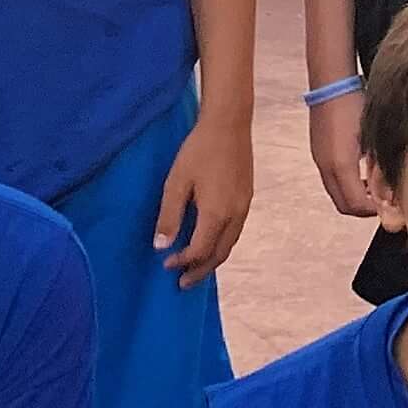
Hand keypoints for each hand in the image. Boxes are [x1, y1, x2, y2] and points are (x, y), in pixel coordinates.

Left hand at [155, 112, 254, 285]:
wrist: (229, 124)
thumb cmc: (198, 150)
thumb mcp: (176, 182)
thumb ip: (169, 216)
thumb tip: (160, 247)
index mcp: (216, 214)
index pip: (199, 251)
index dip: (182, 262)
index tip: (165, 265)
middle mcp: (235, 215)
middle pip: (219, 255)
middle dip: (201, 271)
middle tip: (183, 283)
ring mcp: (244, 207)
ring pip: (230, 244)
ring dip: (212, 259)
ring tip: (196, 267)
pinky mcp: (247, 197)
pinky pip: (235, 231)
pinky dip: (221, 244)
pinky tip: (210, 240)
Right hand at [307, 89, 377, 220]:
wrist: (331, 84)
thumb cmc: (355, 104)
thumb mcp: (373, 136)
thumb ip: (381, 164)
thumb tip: (391, 186)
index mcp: (341, 166)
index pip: (356, 205)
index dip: (374, 210)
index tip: (390, 206)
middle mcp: (326, 167)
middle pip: (343, 205)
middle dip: (363, 209)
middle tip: (383, 203)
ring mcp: (320, 161)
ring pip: (336, 193)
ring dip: (354, 197)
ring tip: (374, 189)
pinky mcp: (318, 153)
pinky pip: (331, 180)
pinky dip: (346, 185)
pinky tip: (361, 173)